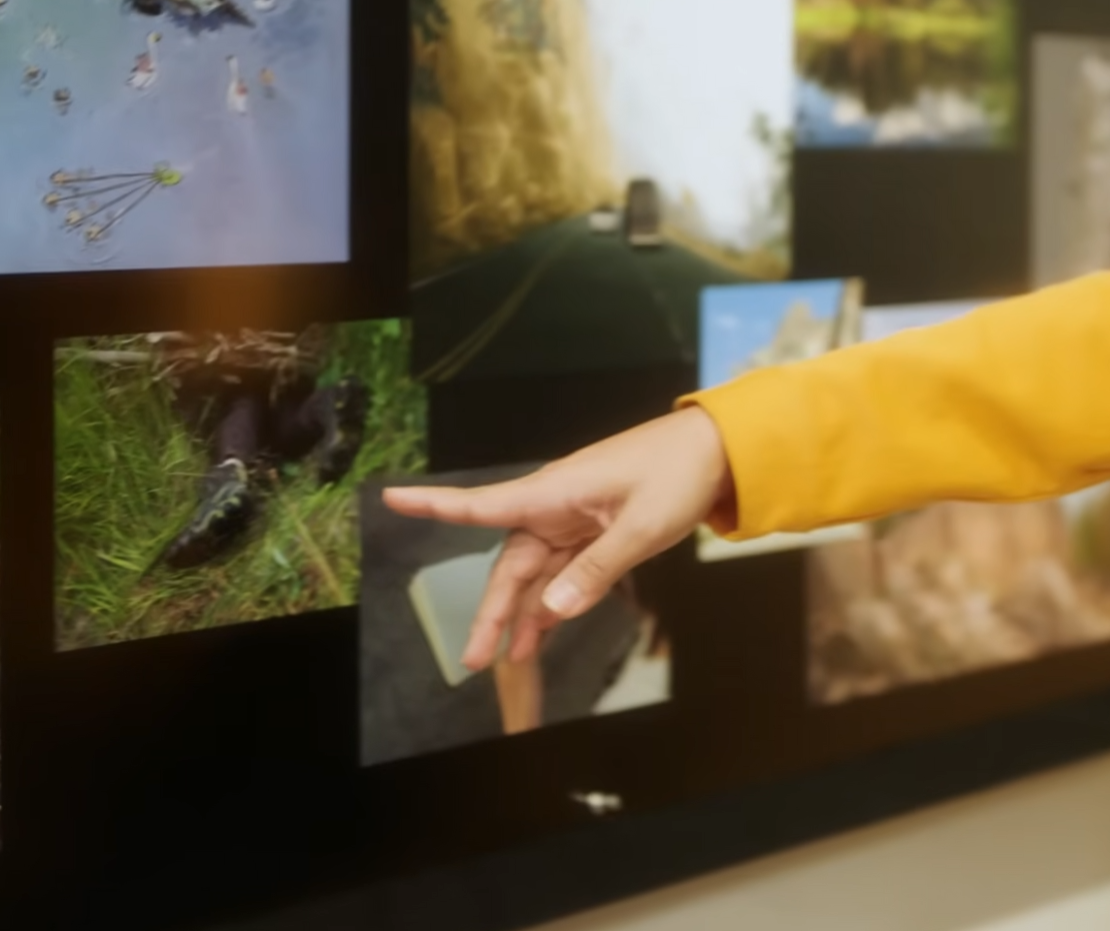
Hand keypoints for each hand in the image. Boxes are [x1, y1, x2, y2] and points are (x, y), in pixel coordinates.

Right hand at [381, 407, 731, 671]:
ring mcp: (573, 519)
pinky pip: (561, 570)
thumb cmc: (677, 473)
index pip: (482, 504)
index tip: (392, 499)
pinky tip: (540, 633)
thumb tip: (551, 610)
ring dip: (522, 614)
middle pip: (510, 562)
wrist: (716, 451)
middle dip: (491, 609)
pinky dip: (552, 601)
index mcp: (555, 492)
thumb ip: (595, 570)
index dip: (435, 505)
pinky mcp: (592, 530)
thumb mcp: (642, 528)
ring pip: (533, 572)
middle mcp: (554, 505)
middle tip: (473, 657)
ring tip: (507, 659)